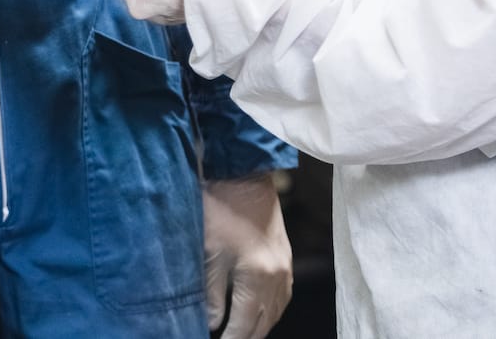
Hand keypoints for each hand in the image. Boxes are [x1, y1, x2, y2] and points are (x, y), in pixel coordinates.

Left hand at [202, 173, 293, 338]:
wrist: (244, 173)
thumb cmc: (221, 208)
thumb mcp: (208, 253)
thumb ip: (210, 293)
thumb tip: (212, 322)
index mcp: (257, 276)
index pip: (244, 323)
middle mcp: (278, 276)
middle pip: (263, 322)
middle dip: (245, 337)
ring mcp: (285, 266)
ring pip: (275, 311)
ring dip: (259, 327)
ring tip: (240, 334)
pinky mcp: (286, 257)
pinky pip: (282, 296)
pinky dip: (269, 310)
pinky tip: (258, 313)